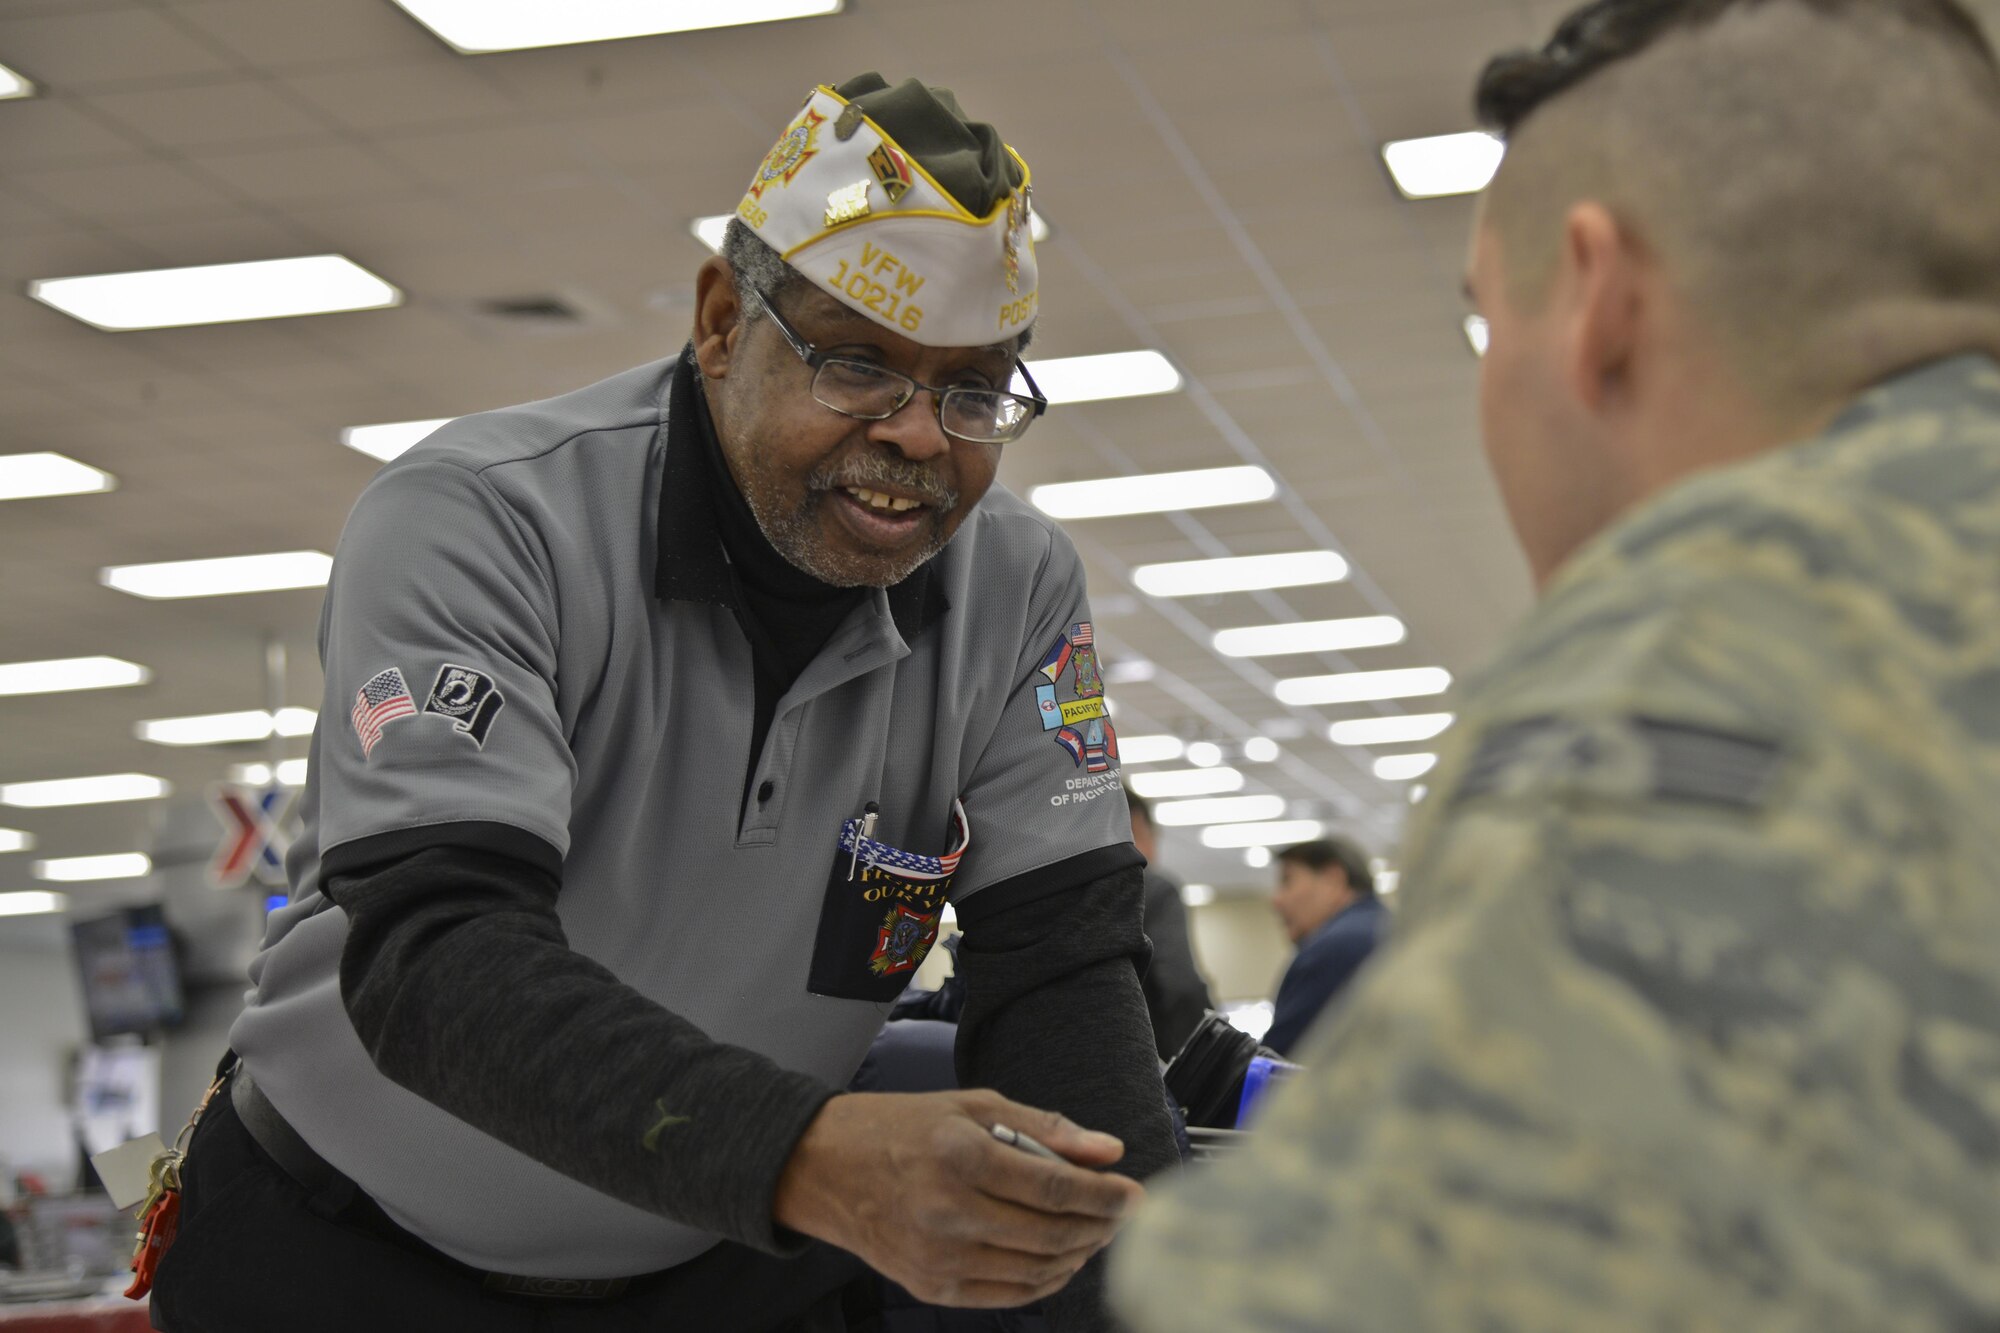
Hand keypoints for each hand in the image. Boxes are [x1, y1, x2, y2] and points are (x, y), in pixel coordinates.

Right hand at [772, 1089, 1144, 1307]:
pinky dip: (1045, 1280)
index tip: (1134, 1193)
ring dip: (1079, 1254)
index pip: (1055, 1187)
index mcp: (960, 1156)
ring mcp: (938, 1257)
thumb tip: (1108, 1151)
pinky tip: (1060, 1258)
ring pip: (1037, 1269)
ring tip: (1095, 1232)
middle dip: (1100, 1225)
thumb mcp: (971, 1107)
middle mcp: (949, 1212)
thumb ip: (1044, 1129)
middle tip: (1122, 1213)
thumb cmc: (901, 1127)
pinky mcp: (930, 1286)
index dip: (1104, 1195)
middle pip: (1052, 1233)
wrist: (824, 1167)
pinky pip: (1008, 1294)